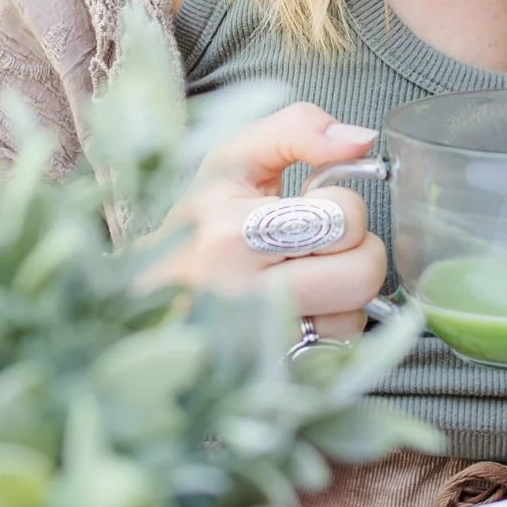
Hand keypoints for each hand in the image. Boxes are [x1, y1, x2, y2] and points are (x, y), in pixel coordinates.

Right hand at [141, 104, 387, 340]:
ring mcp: (256, 348)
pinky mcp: (270, 377)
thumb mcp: (231, 160)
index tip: (311, 209)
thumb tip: (360, 139)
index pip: (343, 218)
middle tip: (318, 247)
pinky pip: (339, 355)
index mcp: (231, 235)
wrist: (145, 298)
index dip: (342, 207)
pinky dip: (330, 333)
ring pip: (354, 318)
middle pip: (361, 274)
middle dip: (355, 253)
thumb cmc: (198, 222)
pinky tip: (298, 314)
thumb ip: (296, 129)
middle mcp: (242, 298)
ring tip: (301, 280)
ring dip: (342, 297)